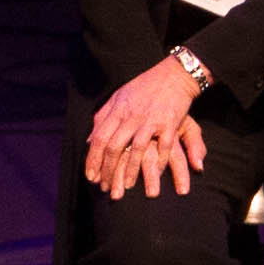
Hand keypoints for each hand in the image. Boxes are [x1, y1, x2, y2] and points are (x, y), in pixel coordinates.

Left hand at [84, 56, 207, 198]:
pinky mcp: (169, 123)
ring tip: (126, 187)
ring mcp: (150, 120)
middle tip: (106, 188)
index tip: (91, 177)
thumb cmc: (144, 87)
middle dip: (108, 171)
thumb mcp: (118, 97)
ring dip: (131, 171)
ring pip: (137, 150)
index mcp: (117, 110)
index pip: (99, 138)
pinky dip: (159, 162)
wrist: (174, 75)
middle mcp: (131, 116)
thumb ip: (103, 117)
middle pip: (115, 147)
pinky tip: (156, 174)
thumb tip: (89, 139)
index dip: (93, 159)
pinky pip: (163, 147)